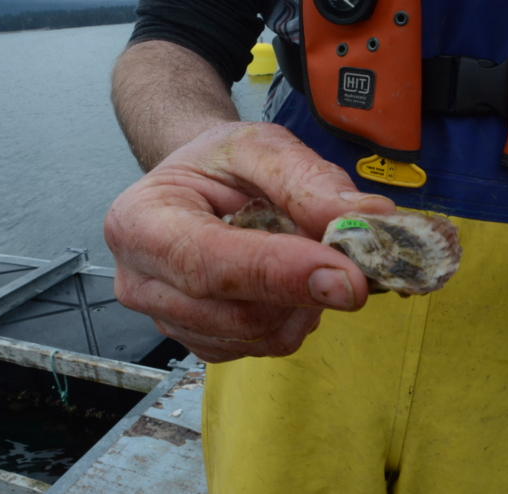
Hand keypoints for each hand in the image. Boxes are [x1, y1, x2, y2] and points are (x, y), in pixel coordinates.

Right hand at [104, 122, 395, 362]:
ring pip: (260, 337)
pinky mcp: (203, 342)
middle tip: (347, 256)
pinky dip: (295, 316)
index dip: (280, 273)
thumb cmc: (218, 164)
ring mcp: (171, 320)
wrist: (197, 186)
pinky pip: (265, 347)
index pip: (209, 264)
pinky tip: (290, 282)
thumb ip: (308, 179)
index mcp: (141, 222)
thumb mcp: (260, 146)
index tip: (347, 276)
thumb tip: (366, 219)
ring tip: (305, 256)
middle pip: (238, 314)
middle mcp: (143, 282)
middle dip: (304, 289)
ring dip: (304, 302)